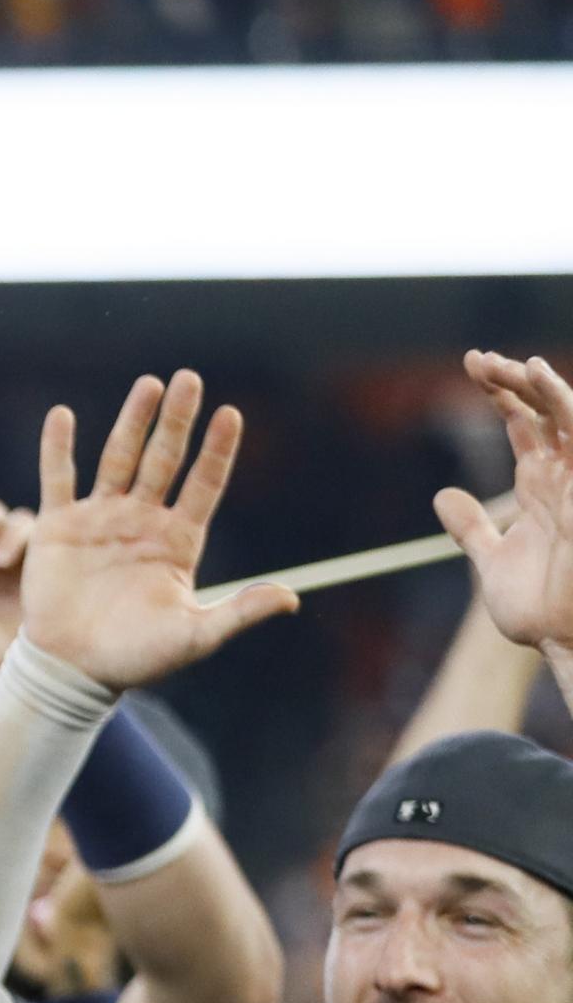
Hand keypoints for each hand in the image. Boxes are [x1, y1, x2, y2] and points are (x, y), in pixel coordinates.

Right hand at [20, 370, 295, 691]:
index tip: (230, 415)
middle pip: (164, 460)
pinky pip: (57, 479)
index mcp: (178, 541)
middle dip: (177, 420)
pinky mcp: (57, 528)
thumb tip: (292, 598)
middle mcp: (141, 522)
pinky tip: (62, 416)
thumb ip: (239, 612)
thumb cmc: (135, 658)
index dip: (217, 451)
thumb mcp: (194, 637)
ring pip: (119, 459)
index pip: (204, 484)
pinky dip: (58, 448)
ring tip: (149, 384)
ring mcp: (99, 520)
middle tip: (188, 379)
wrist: (72, 670)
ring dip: (133, 422)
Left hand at [436, 349, 572, 659]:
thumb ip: (471, 527)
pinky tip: (539, 379)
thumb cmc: (537, 610)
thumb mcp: (491, 561)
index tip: (471, 367)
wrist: (561, 642)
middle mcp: (562, 479)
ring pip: (565, 417)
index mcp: (539, 489)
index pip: (523, 427)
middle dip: (512, 383)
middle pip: (542, 412)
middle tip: (474, 360)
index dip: (501, 396)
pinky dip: (561, 405)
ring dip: (538, 386)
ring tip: (508, 362)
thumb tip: (442, 496)